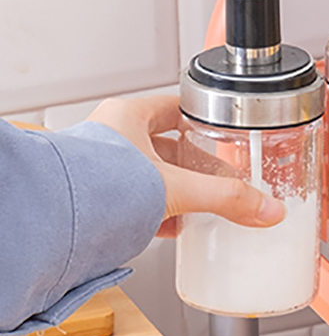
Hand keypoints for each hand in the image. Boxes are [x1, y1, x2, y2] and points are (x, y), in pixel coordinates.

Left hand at [86, 95, 285, 236]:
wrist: (58, 221)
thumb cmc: (95, 186)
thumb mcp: (176, 187)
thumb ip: (225, 198)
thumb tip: (264, 208)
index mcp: (128, 117)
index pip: (175, 109)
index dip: (203, 119)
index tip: (224, 129)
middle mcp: (112, 138)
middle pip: (167, 147)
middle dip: (195, 164)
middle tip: (221, 175)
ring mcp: (103, 169)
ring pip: (152, 176)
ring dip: (178, 191)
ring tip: (203, 203)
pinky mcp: (99, 199)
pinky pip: (138, 202)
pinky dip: (160, 212)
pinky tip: (176, 226)